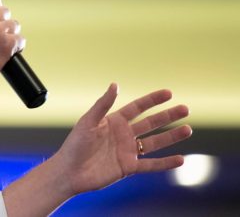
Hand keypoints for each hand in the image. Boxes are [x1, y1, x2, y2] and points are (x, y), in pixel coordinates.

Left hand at [54, 83, 191, 194]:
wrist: (69, 171)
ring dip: (171, 137)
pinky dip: (165, 163)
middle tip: (185, 109)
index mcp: (113, 121)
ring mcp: (127, 151)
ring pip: (154, 142)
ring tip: (188, 129)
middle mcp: (123, 135)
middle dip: (168, 116)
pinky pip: (151, 165)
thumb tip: (116, 85)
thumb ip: (103, 104)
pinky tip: (180, 159)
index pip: (137, 108)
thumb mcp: (88, 121)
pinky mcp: (128, 167)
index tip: (169, 93)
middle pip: (150, 123)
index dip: (152, 100)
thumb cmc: (74, 145)